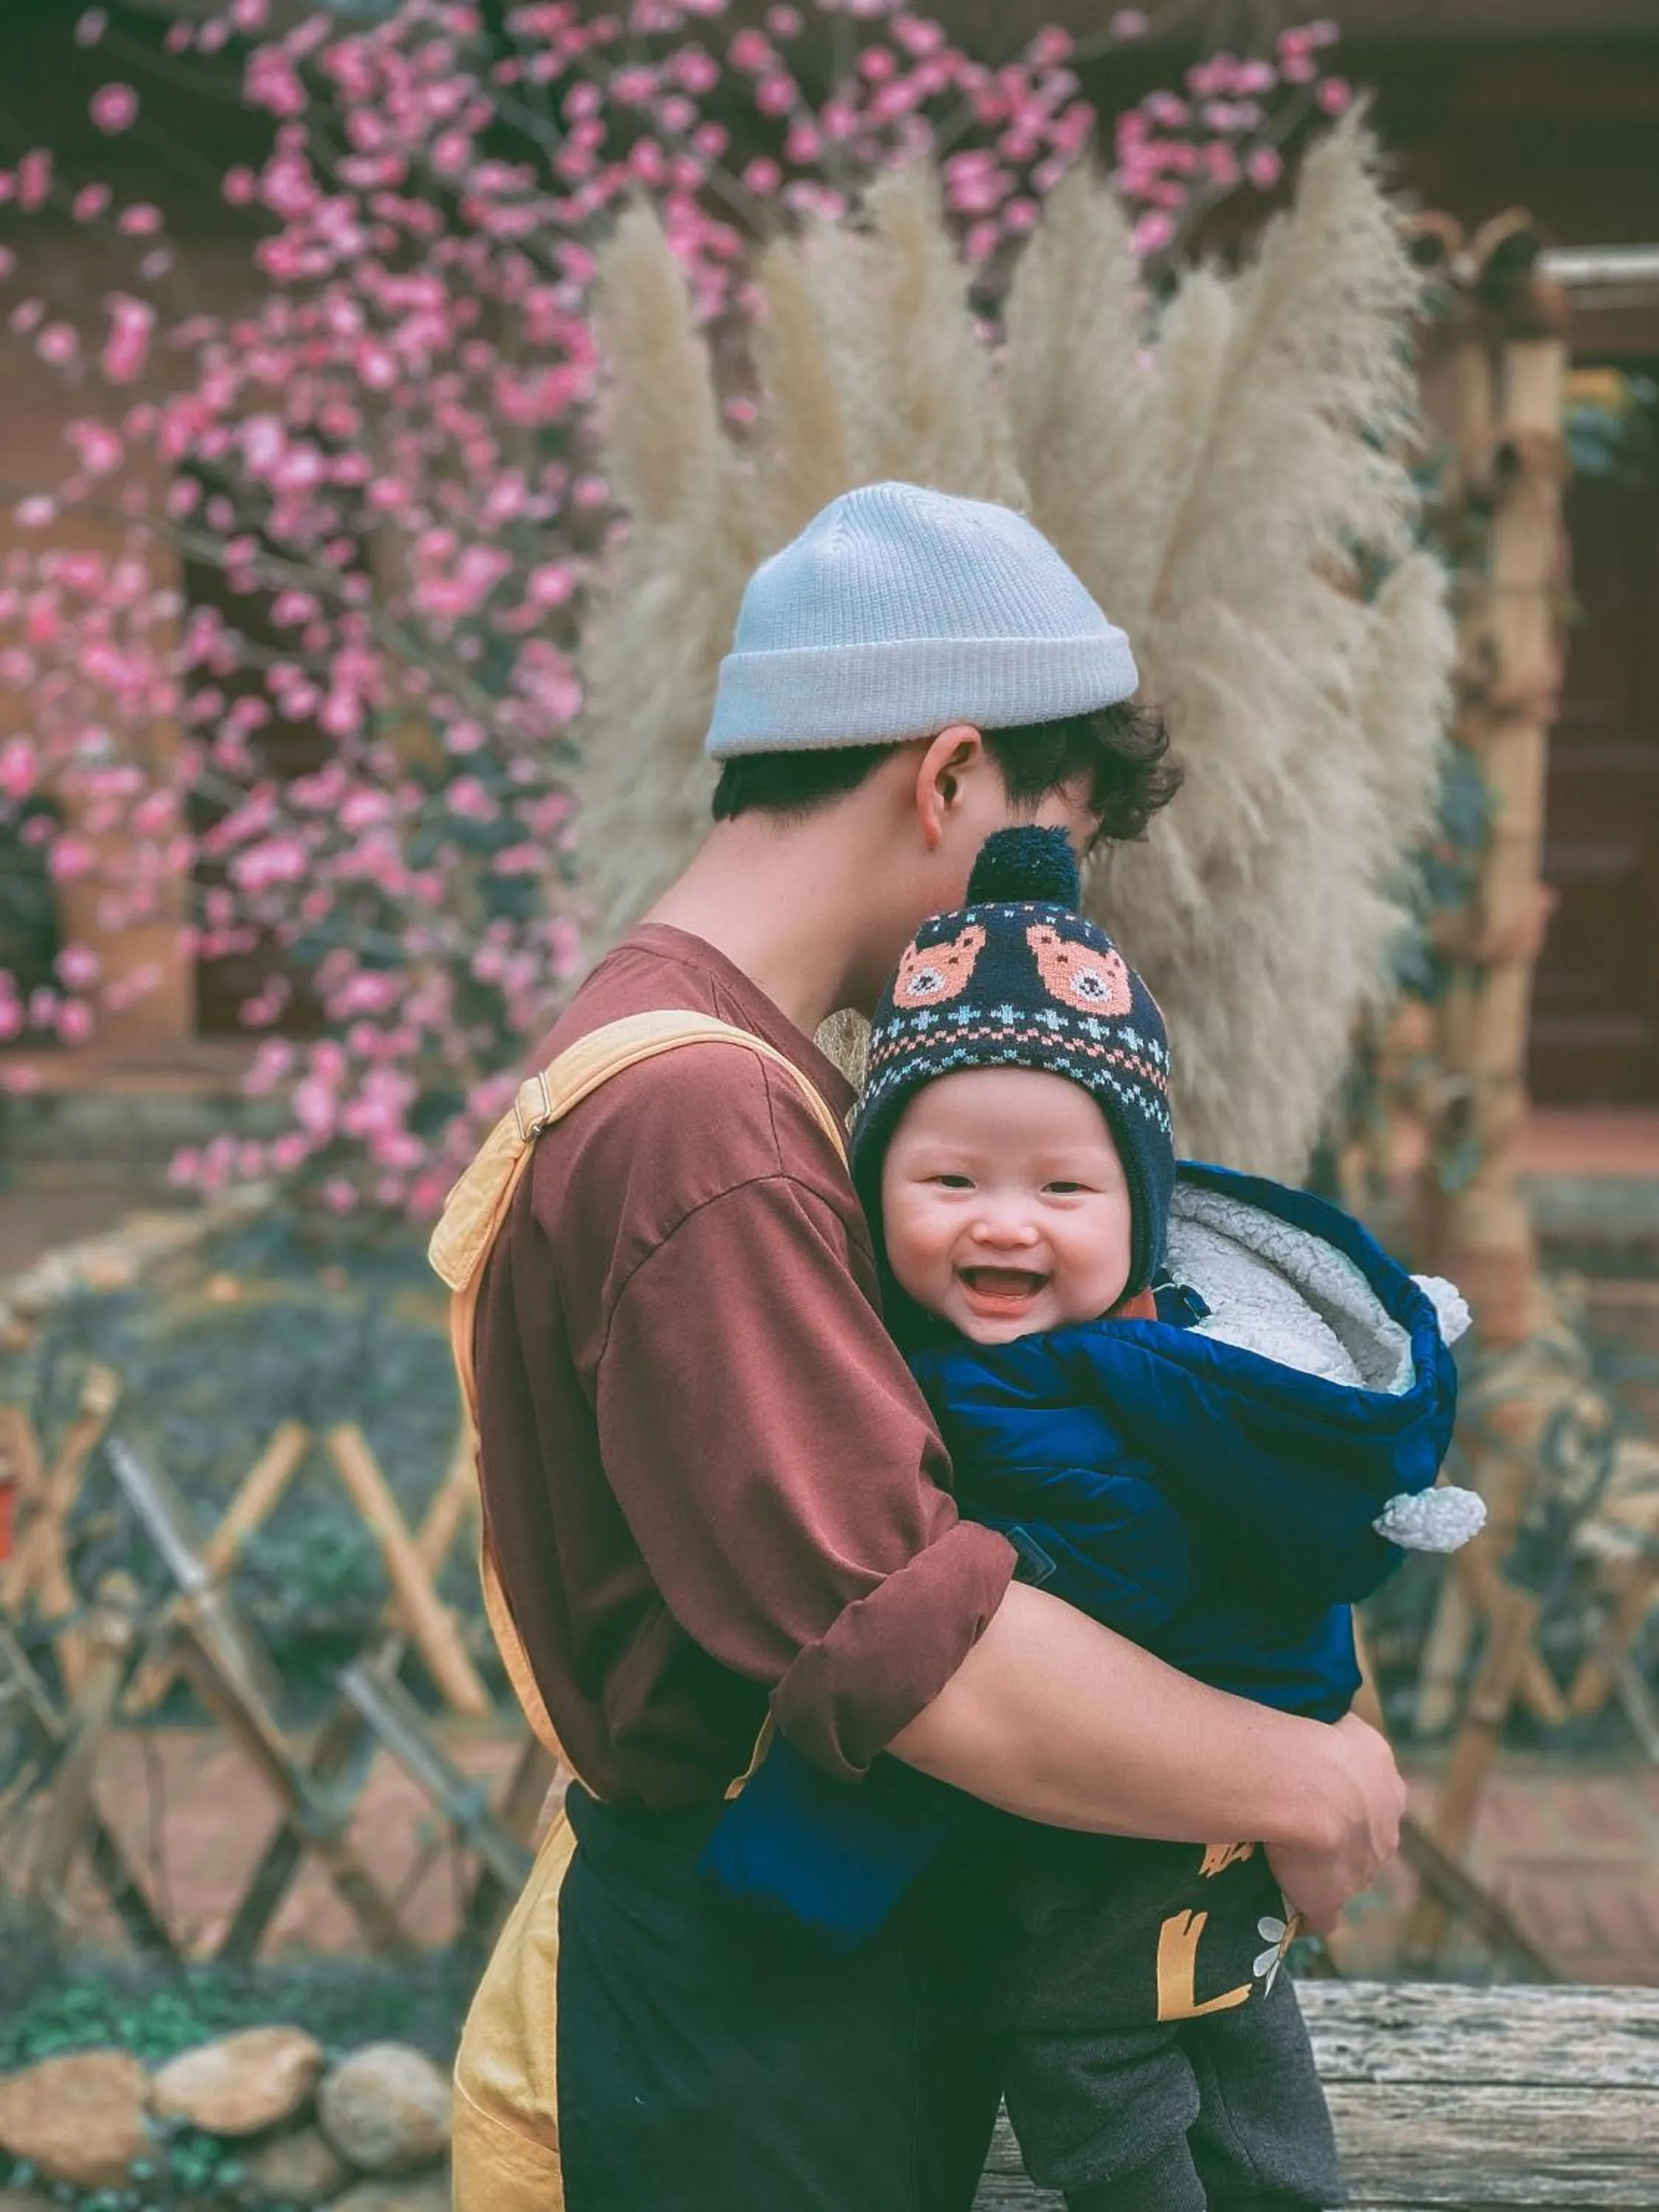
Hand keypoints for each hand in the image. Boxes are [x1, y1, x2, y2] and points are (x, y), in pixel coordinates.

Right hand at [1266, 1712, 1404, 1936]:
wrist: (1306, 1784)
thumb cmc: (1316, 1740)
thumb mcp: (1345, 1725)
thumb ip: (1346, 1741)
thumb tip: (1330, 1737)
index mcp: (1389, 1787)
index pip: (1373, 1799)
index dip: (1346, 1798)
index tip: (1317, 1792)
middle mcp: (1386, 1830)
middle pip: (1365, 1840)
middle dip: (1341, 1837)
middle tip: (1298, 1824)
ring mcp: (1361, 1871)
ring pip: (1345, 1874)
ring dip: (1321, 1871)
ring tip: (1281, 1858)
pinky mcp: (1330, 1901)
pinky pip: (1320, 1917)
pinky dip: (1306, 1915)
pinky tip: (1283, 1908)